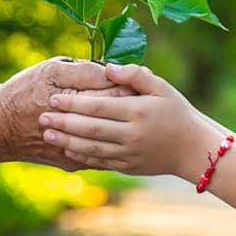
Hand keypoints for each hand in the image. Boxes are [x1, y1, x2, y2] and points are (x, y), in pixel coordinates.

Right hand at [0, 57, 131, 170]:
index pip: (117, 92)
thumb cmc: (23, 92)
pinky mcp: (72, 163)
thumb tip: (112, 72)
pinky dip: (110, 145)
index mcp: (78, 101)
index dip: (132, 85)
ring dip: (123, 128)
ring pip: (113, 140)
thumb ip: (83, 70)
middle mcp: (79, 130)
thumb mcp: (50, 69)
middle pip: (119, 118)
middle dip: (133, 107)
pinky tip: (117, 136)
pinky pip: (101, 155)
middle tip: (144, 98)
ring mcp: (77, 150)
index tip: (142, 79)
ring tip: (131, 118)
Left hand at [38, 63, 226, 181]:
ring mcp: (130, 153)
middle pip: (91, 129)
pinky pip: (101, 162)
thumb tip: (107, 67)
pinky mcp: (129, 167)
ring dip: (67, 142)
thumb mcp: (161, 87)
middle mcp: (132, 134)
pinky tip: (67, 150)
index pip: (99, 107)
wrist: (195, 149)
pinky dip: (82, 157)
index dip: (74, 104)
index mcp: (138, 111)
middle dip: (64, 124)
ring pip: (92, 148)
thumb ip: (135, 75)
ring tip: (47, 135)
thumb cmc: (178, 112)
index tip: (54, 99)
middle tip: (41, 117)